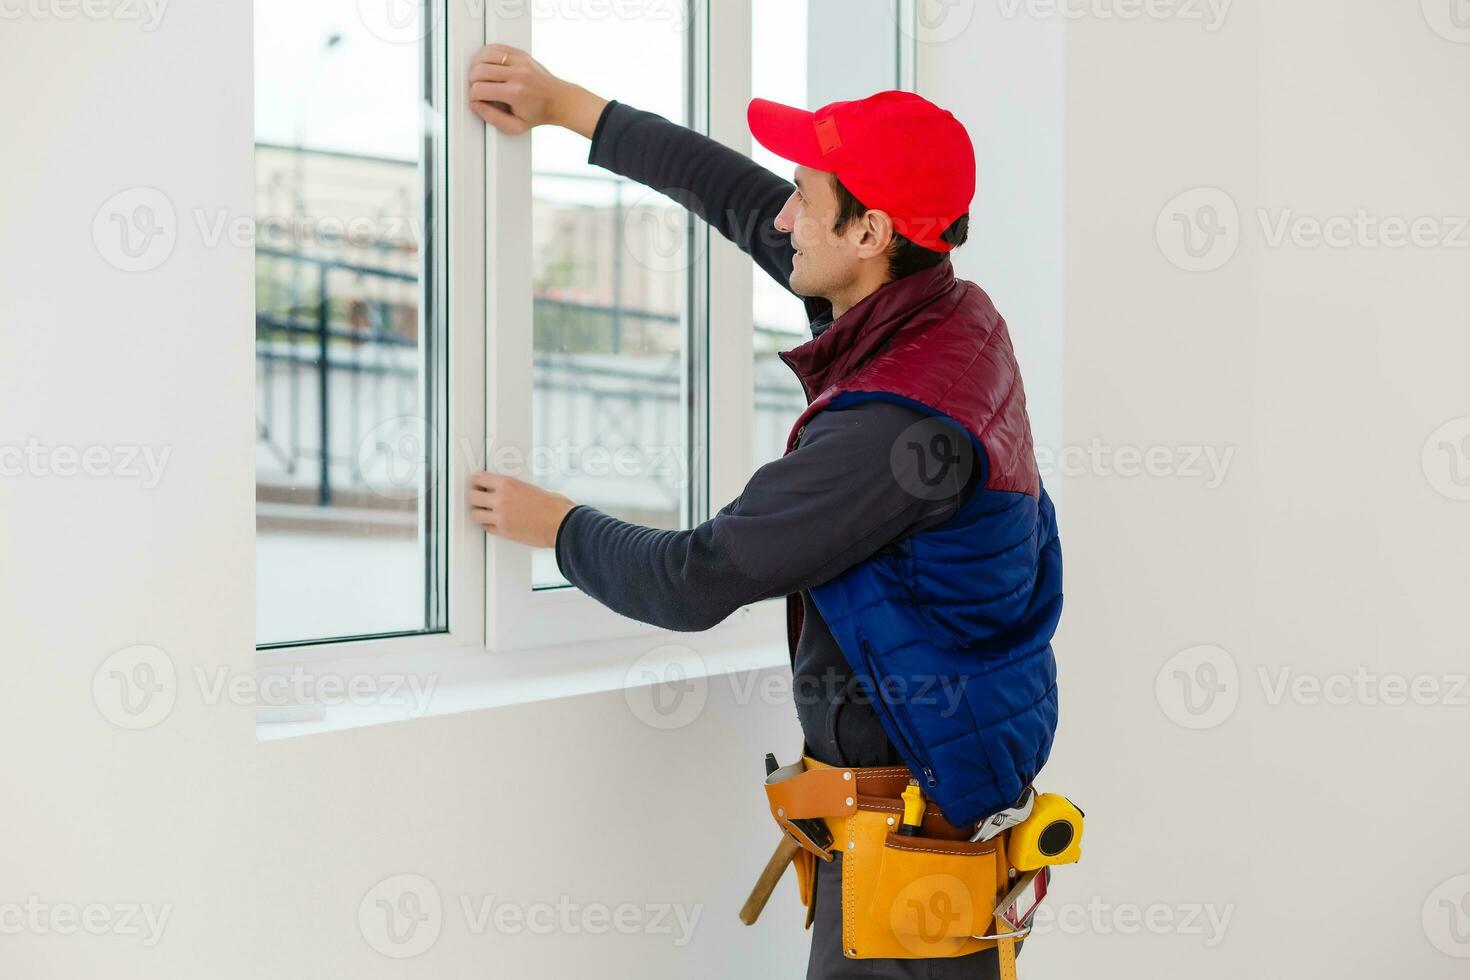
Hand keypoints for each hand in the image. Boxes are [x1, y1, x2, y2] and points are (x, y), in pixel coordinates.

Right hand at [468, 43, 607, 137]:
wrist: (560, 101)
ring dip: (476, 65)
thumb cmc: (539, 114)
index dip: (473, 96)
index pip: (480, 89)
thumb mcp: (516, 126)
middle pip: (479, 70)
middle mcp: (518, 74)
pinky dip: (486, 54)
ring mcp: (520, 61)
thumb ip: (492, 118)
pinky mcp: (522, 54)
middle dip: (472, 81)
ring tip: (479, 75)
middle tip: (477, 88)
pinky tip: (487, 64)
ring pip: (484, 54)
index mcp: (515, 93)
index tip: (477, 99)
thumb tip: (476, 105)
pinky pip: (495, 47)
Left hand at [468, 471, 576, 548]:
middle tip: (477, 496)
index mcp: (508, 484)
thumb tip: (511, 491)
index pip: (480, 478)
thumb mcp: (533, 488)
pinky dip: (488, 525)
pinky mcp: (504, 532)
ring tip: (483, 511)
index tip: (477, 482)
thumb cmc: (555, 508)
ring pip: (475, 514)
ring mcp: (501, 517)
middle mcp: (501, 500)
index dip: (477, 481)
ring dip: (478, 512)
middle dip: (474, 496)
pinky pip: (487, 528)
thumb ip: (517, 489)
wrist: (562, 525)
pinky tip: (493, 522)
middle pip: (472, 496)